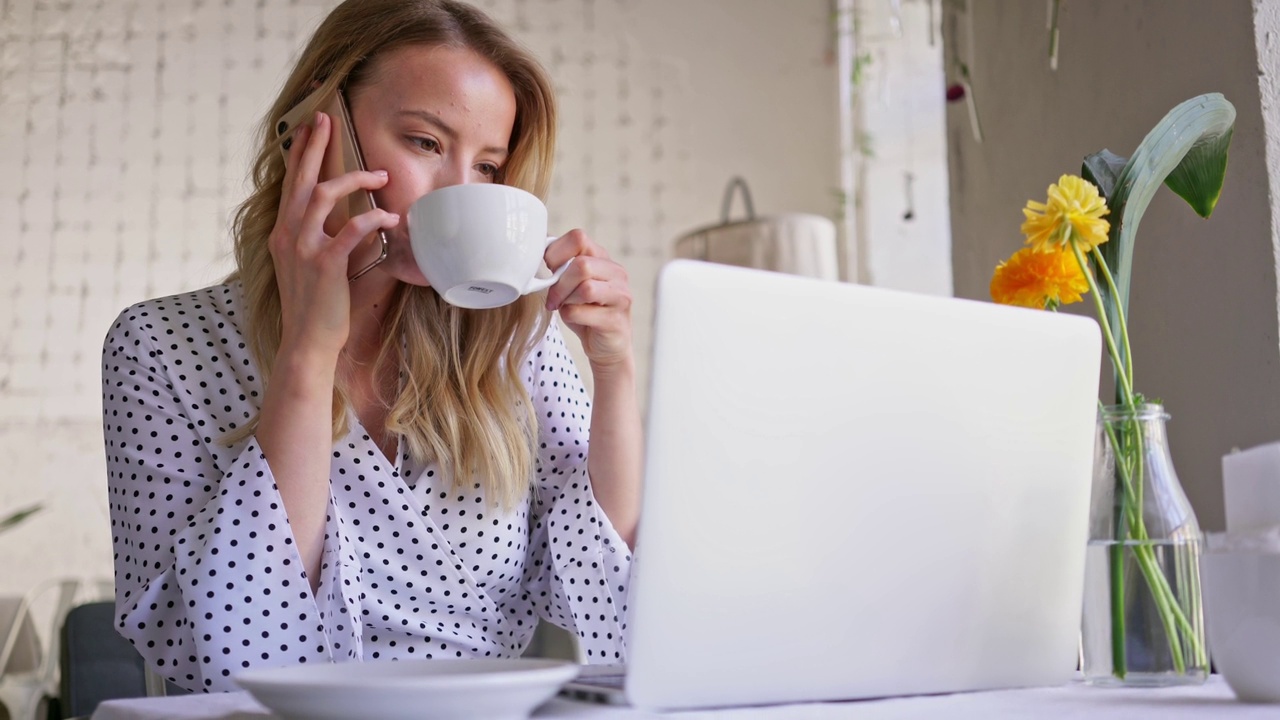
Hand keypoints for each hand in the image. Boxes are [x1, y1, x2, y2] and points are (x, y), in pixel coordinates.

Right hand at [268, 112, 399, 358]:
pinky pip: (350, 230)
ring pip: (324, 195)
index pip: (291, 186)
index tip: (309, 129)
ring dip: (355, 180)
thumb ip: (331, 243)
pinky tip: (391, 220)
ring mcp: (303, 248)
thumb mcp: (317, 269)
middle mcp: (287, 236)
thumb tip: (364, 226)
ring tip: (381, 176)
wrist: (307, 343)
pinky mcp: (324, 264)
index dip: (300, 155)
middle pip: (300, 179)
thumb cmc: (318, 309)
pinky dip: (373, 220)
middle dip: (313, 146)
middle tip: (327, 118)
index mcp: (284, 235)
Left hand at [544, 230, 633, 371]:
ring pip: (585, 287)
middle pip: (581, 264)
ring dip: (566, 299)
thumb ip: (560, 266)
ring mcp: (620, 296)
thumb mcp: (570, 284)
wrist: (606, 346)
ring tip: (564, 307)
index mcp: (603, 258)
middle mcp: (616, 273)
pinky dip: (569, 316)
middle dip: (559, 283)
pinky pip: (581, 312)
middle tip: (553, 298)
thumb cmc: (585, 311)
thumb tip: (534, 249)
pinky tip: (574, 319)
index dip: (556, 252)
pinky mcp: (615, 320)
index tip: (548, 269)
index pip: (579, 238)